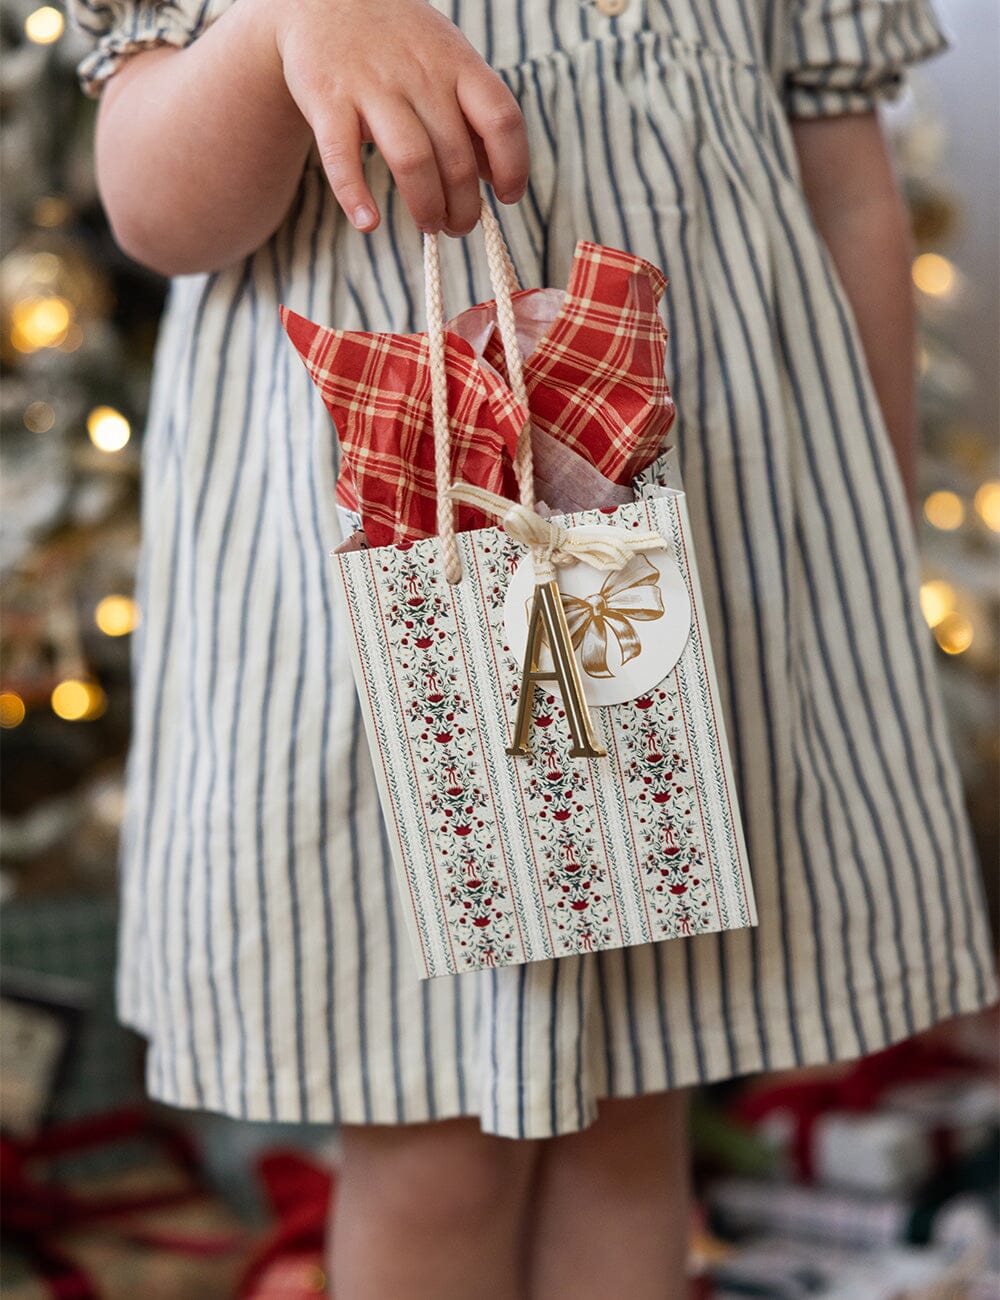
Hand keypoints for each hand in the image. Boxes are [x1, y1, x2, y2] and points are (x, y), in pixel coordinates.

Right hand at [273, 0, 528, 233]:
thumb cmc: (397, 41)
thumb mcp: (447, 60)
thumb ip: (474, 114)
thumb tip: (498, 175)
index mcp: (457, 63)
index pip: (501, 120)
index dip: (513, 166)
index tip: (507, 197)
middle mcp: (420, 73)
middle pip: (457, 158)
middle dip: (464, 207)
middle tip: (458, 225)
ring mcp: (372, 85)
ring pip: (413, 162)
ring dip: (426, 207)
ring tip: (429, 225)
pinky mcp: (327, 99)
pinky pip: (343, 158)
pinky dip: (355, 197)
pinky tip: (367, 223)